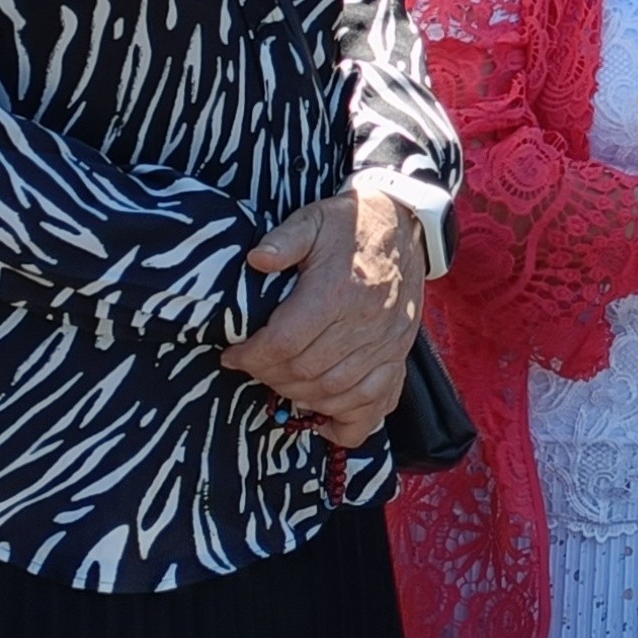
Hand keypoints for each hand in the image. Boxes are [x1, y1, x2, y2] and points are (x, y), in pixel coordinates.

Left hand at [224, 186, 431, 449]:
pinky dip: (346, 419)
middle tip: (252, 366)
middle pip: (306, 372)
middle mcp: (364, 323)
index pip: (285, 342)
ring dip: (299, 396)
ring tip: (278, 382)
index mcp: (336, 291)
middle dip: (268, 376)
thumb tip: (256, 260)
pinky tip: (321, 416)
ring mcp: (385, 345)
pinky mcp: (397, 356)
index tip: (233, 354)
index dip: (252, 355)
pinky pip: (375, 403)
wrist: (404, 227)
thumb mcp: (312, 219)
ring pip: (335, 392)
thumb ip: (282, 239)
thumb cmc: (350, 225)